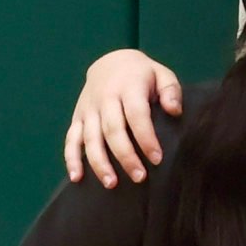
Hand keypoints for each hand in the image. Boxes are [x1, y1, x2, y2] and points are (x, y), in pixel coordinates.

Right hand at [64, 50, 183, 186]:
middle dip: (125, 156)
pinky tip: (77, 177)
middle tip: (139, 177)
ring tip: (111, 183)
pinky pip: (71, 139)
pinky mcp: (78, 117)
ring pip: (90, 138)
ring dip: (99, 162)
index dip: (146, 138)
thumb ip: (170, 91)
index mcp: (128, 88)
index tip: (157, 158)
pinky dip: (71, 159)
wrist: (110, 62)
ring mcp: (88, 109)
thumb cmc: (142, 74)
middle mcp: (105, 99)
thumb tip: (174, 110)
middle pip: (112, 131)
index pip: (136, 116)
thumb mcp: (161, 74)